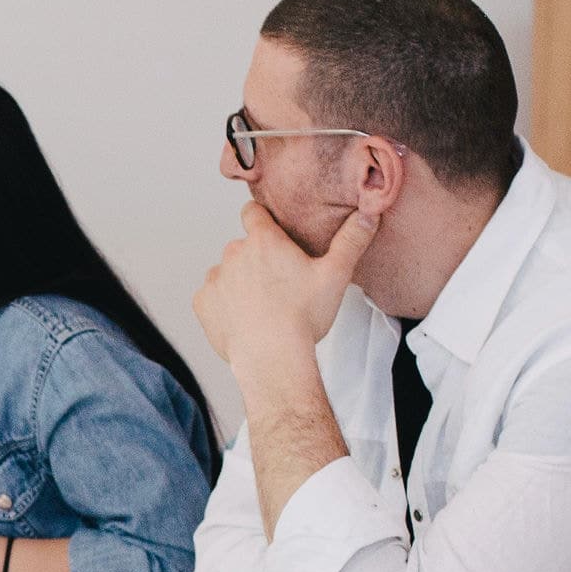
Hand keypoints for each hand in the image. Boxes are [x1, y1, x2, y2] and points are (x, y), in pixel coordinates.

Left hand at [194, 193, 384, 385]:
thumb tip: (368, 213)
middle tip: (278, 283)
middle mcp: (233, 253)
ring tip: (261, 306)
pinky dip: (223, 305)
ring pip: (227, 272)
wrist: (272, 359)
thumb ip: (351, 240)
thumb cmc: (303, 318)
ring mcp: (215, 278)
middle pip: (243, 247)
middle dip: (257, 259)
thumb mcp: (335, 275)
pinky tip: (244, 319)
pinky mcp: (202, 303)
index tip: (271, 232)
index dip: (261, 219)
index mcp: (264, 241)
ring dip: (239, 282)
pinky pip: (211, 297)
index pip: (253, 212)